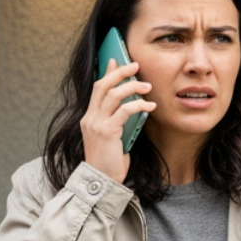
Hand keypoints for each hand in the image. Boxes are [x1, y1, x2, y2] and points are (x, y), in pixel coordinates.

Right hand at [80, 58, 155, 183]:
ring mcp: (96, 124)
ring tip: (147, 86)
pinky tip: (150, 106)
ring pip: (113, 94)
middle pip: (103, 85)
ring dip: (132, 87)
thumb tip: (132, 106)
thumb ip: (118, 121)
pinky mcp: (106, 132)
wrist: (101, 181)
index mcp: (89, 117)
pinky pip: (124, 111)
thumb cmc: (110, 161)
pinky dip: (139, 105)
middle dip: (120, 72)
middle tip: (135, 65)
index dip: (106, 73)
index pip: (96, 88)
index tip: (116, 60)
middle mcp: (89, 118)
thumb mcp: (113, 137)